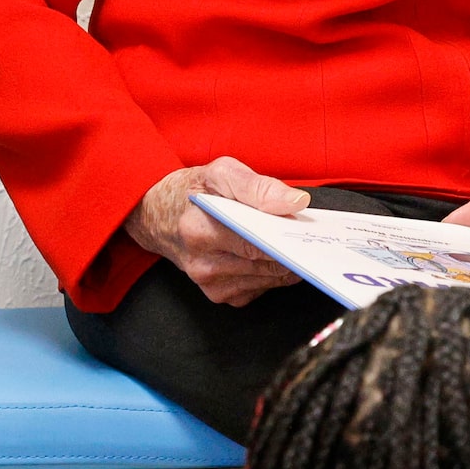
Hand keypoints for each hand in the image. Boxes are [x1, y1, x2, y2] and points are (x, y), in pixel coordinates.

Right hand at [124, 157, 307, 305]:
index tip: (310, 233)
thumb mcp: (220, 172)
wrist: (158, 217)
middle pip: (267, 264)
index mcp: (199, 231)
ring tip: (294, 241)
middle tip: (311, 235)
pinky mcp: (220, 296)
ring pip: (269, 279)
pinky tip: (272, 255)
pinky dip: (272, 272)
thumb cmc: (192, 192)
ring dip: (286, 262)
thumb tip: (295, 202)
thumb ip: (258, 186)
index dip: (288, 238)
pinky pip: (261, 288)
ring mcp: (211, 285)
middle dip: (292, 249)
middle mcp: (203, 265)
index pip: (257, 243)